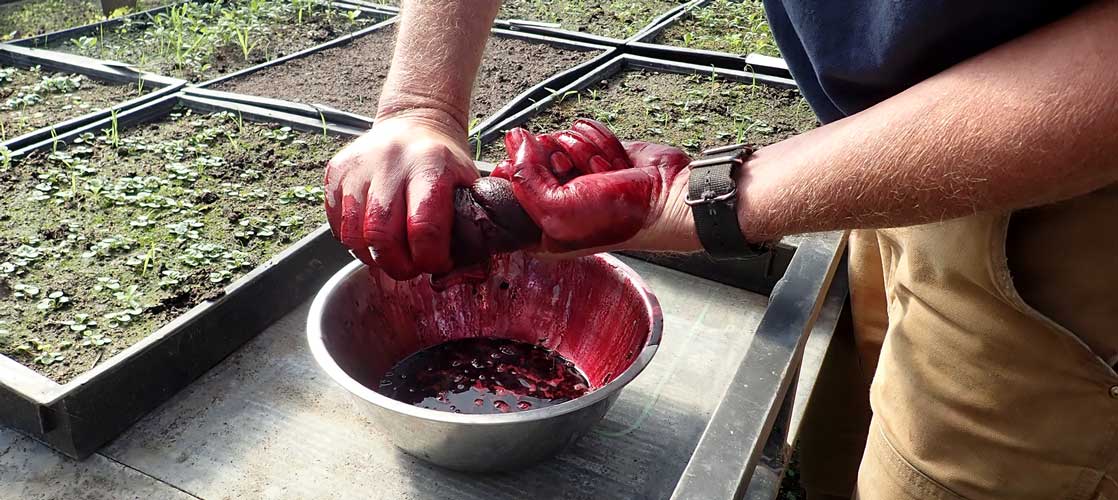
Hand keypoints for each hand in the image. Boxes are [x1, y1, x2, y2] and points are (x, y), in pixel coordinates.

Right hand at [324, 112, 478, 279]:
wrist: (415, 123)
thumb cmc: (444, 162)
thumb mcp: (468, 183)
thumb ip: (469, 222)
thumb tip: (458, 268)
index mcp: (431, 163)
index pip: (425, 228)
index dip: (430, 258)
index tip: (438, 263)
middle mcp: (390, 160)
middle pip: (382, 236)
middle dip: (398, 265)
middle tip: (411, 267)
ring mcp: (358, 165)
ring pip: (353, 234)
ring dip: (373, 256)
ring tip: (392, 253)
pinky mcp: (335, 172)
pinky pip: (337, 224)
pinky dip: (355, 241)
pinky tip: (374, 235)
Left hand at [494, 119, 700, 255]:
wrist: (666, 196)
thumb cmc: (618, 216)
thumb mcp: (557, 209)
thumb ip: (523, 178)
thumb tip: (513, 140)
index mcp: (538, 225)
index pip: (505, 186)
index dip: (524, 173)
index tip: (549, 176)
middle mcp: (553, 198)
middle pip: (530, 155)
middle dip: (561, 159)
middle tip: (583, 177)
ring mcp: (573, 172)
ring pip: (558, 137)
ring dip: (586, 150)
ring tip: (605, 173)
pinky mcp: (592, 150)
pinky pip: (580, 128)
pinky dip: (600, 140)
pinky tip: (615, 162)